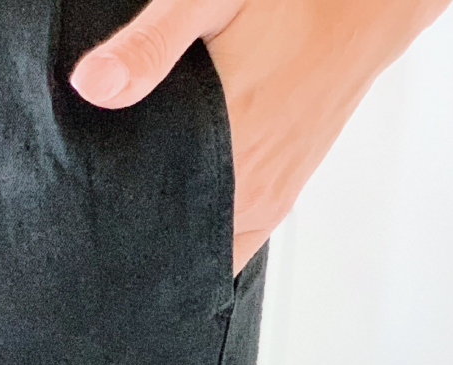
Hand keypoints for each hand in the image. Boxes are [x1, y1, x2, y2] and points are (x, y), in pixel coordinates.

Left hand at [69, 0, 451, 273]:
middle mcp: (250, 187)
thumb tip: (92, 86)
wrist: (366, 3)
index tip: (86, 245)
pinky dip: (208, 244)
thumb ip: (150, 44)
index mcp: (226, 150)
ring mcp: (269, 195)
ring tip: (130, 243)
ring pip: (208, 249)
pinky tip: (180, 233)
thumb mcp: (210, 0)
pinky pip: (238, 241)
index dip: (118, 246)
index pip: (158, 232)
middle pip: (178, 248)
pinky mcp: (282, 192)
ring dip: (172, 249)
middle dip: (136, 252)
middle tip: (97, 249)